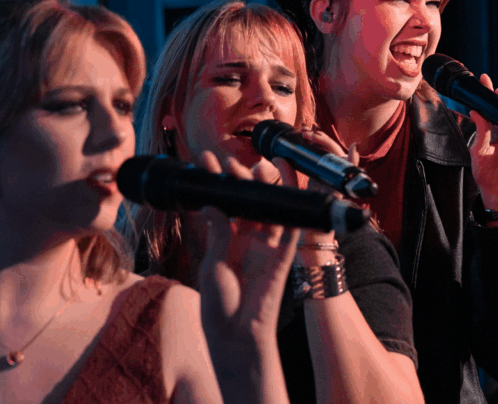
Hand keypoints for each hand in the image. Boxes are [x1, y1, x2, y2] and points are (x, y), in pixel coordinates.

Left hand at [196, 151, 298, 347]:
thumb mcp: (211, 265)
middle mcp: (247, 241)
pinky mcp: (283, 256)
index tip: (204, 162)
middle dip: (239, 180)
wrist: (236, 335)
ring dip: (267, 186)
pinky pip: (293, 226)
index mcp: (226, 242)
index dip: (215, 183)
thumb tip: (213, 204)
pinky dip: (293, 204)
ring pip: (270, 208)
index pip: (222, 204)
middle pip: (247, 202)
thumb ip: (217, 233)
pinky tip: (290, 184)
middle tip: (229, 162)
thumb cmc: (219, 306)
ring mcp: (266, 247)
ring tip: (261, 163)